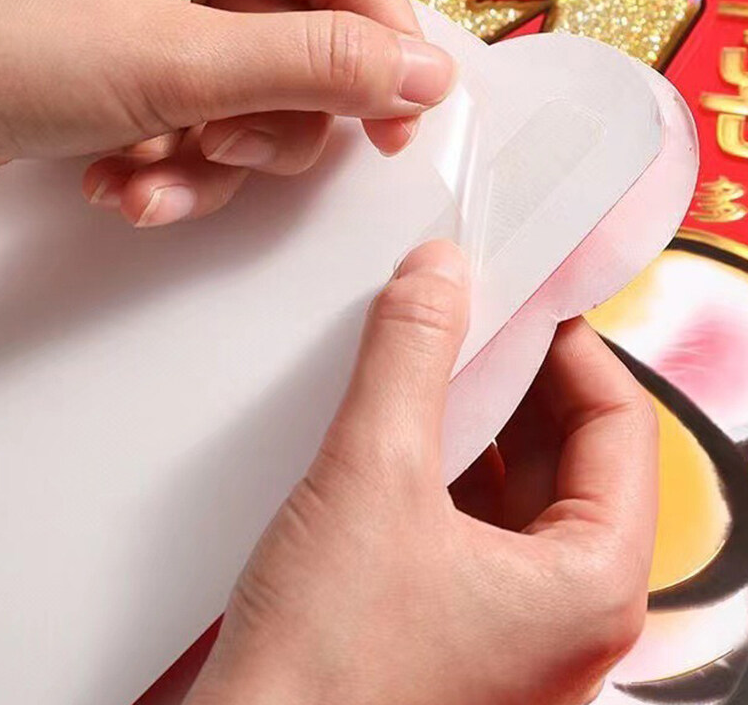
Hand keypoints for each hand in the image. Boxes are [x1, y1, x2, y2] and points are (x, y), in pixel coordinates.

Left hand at [0, 0, 453, 225]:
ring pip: (252, 104)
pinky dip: (170, 171)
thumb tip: (421, 74)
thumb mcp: (175, 59)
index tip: (401, 121)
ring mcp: (163, 14)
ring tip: (150, 178)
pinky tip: (116, 183)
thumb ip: (315, 65)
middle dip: (269, 125)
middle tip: (229, 148)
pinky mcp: (137, 71)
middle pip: (302, 49)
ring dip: (211, 163)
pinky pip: (200, 129)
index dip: (383, 49)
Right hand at [179, 240, 658, 704]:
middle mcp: (560, 608)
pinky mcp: (447, 616)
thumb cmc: (324, 678)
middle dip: (510, 373)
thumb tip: (440, 277)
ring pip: (509, 478)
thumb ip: (411, 361)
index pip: (618, 419)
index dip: (567, 343)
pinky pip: (463, 511)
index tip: (519, 295)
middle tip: (460, 315)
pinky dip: (433, 457)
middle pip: (566, 447)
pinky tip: (387, 423)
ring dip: (466, 412)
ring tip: (418, 358)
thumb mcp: (373, 480)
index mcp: (589, 584)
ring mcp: (504, 617)